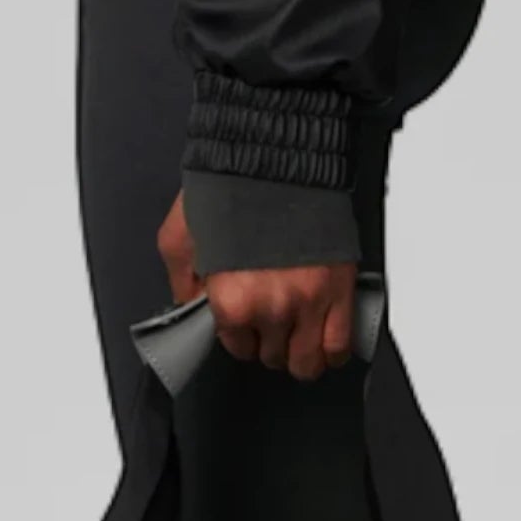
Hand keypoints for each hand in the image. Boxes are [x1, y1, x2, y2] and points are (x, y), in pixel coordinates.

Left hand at [155, 189, 358, 377]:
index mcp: (231, 301)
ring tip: (296, 335)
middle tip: (268, 318)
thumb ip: (183, 282)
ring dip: (299, 354)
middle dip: (268, 340)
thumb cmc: (230, 188)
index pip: (236, 347)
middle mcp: (271, 310)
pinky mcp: (340, 292)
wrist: (278, 158)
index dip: (239, 333)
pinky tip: (324, 342)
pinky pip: (340, 347)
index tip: (244, 319)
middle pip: (272, 356)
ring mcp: (310, 304)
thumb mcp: (180, 237)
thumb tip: (192, 307)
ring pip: (307, 362)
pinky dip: (332, 353)